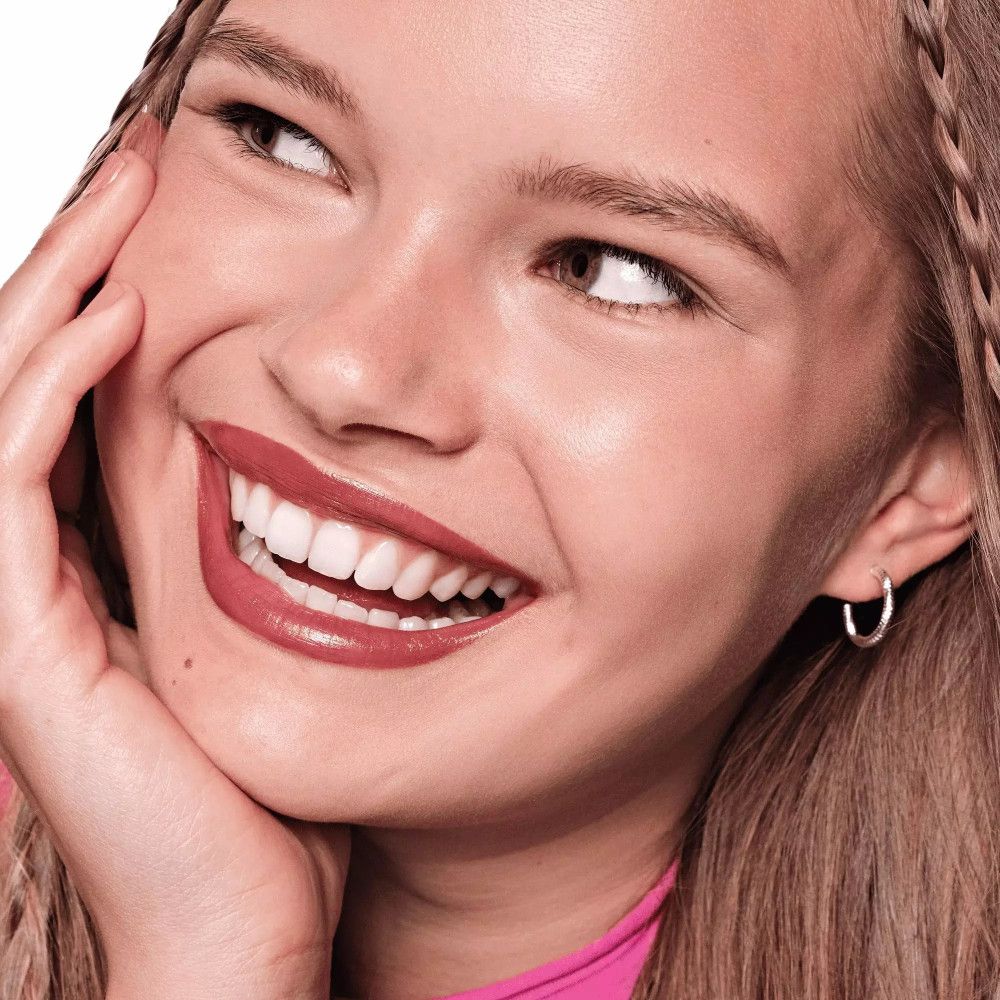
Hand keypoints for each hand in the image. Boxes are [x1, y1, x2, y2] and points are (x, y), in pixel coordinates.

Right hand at [0, 116, 350, 999]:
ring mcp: (18, 604)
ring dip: (58, 294)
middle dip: (77, 265)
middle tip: (136, 171)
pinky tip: (119, 319)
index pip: (78, 405)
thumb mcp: (276, 659)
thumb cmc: (270, 802)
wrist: (240, 926)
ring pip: (3, 406)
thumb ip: (267, 577)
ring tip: (119, 201)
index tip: (172, 223)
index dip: (109, 304)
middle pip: (30, 380)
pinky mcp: (20, 638)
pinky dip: (58, 387)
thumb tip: (327, 495)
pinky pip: (11, 478)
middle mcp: (39, 576)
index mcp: (96, 574)